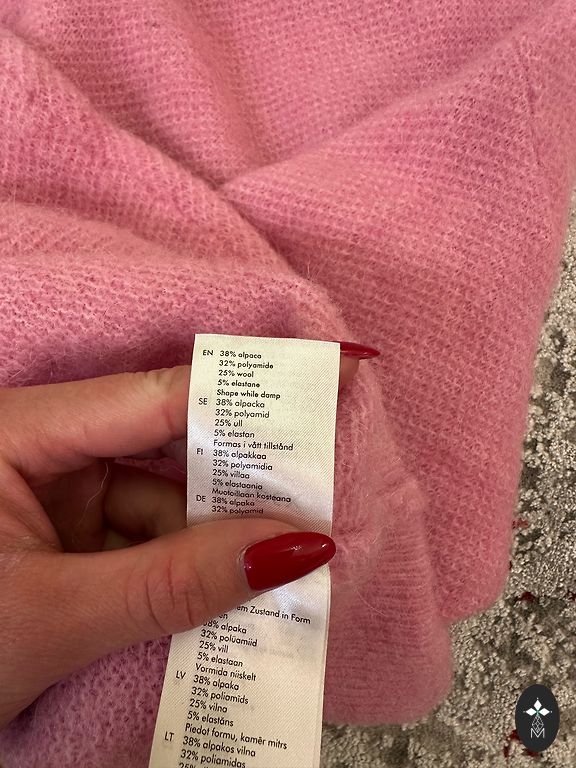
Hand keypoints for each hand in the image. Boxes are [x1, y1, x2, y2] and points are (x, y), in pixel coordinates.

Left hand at [0, 356, 357, 727]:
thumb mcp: (58, 618)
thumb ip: (175, 582)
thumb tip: (295, 549)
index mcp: (17, 434)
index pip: (153, 397)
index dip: (245, 391)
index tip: (331, 374)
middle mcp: (43, 449)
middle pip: (168, 442)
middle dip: (240, 478)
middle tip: (319, 493)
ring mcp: (59, 494)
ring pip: (166, 496)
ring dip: (220, 534)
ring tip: (286, 564)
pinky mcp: (72, 535)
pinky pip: (151, 535)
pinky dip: (191, 564)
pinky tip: (228, 593)